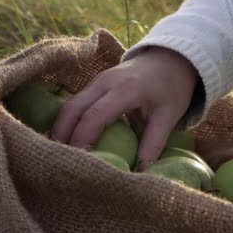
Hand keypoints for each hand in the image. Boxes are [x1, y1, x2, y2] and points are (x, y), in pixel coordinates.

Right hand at [52, 46, 197, 168]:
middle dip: (62, 134)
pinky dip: (68, 122)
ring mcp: (97, 81)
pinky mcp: (94, 85)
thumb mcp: (168, 116)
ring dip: (62, 128)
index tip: (79, 158)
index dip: (83, 136)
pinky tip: (68, 141)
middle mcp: (105, 82)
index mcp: (126, 89)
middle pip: (73, 108)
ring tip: (61, 155)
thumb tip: (141, 173)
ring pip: (70, 105)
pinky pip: (75, 103)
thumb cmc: (171, 89)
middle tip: (61, 160)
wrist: (169, 59)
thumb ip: (153, 144)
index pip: (96, 114)